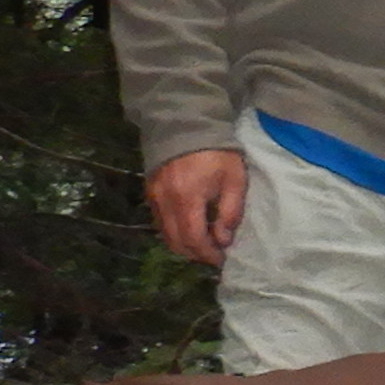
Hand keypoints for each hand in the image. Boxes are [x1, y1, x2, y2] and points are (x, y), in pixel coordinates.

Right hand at [146, 147, 246, 268]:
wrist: (188, 125)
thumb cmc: (217, 154)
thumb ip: (230, 213)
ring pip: (165, 234)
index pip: (194, 239)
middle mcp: (166, 201)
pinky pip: (159, 222)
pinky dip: (173, 232)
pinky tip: (189, 229)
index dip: (207, 254)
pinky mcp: (150, 192)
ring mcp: (154, 197)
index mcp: (187, 199)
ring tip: (203, 244)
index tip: (221, 259)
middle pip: (176, 241)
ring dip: (183, 245)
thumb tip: (224, 240)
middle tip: (213, 255)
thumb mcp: (234, 181)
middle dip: (195, 253)